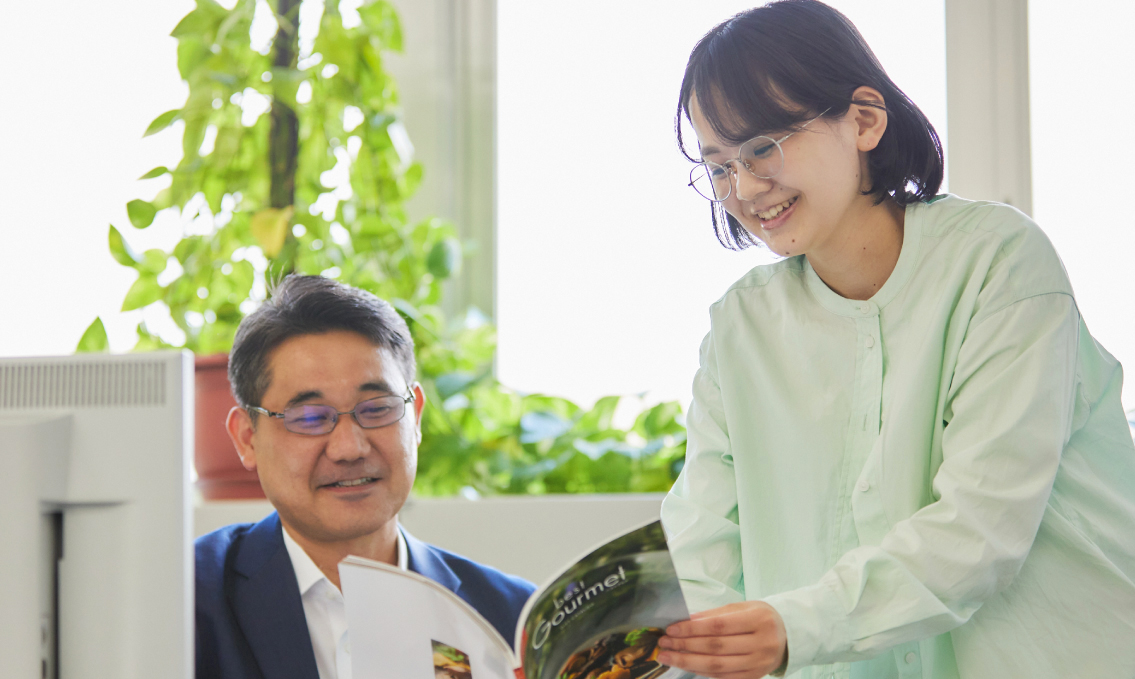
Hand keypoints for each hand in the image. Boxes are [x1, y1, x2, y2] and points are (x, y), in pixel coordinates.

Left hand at [657, 601, 786, 677]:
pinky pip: (724, 677)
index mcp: (758, 620)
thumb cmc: (760, 617)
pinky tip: (688, 665)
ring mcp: (759, 663)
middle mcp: (761, 643)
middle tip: (664, 644)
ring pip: (718, 666)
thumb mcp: (741, 608)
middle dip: (685, 646)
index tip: (671, 629)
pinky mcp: (755, 677)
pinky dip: (703, 672)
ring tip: (669, 656)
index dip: (692, 628)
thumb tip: (686, 621)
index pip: (718, 626)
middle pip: (716, 648)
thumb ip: (714, 615)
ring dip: (688, 662)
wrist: (787, 635)